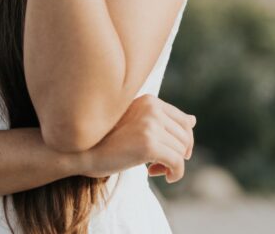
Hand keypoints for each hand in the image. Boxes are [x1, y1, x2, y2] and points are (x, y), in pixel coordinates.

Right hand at [76, 94, 195, 183]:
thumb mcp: (136, 123)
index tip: (167, 152)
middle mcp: (151, 108)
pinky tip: (156, 174)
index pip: (184, 121)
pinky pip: (178, 163)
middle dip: (177, 154)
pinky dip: (174, 174)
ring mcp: (150, 124)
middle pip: (185, 137)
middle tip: (158, 163)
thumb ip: (163, 120)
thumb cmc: (107, 138)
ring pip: (181, 151)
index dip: (181, 141)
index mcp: (149, 100)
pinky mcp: (149, 144)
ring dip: (171, 165)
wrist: (81, 150)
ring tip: (152, 168)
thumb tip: (194, 120)